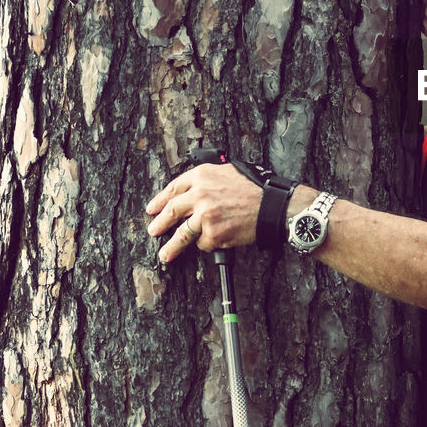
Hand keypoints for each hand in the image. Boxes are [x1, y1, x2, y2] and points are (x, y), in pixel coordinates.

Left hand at [146, 164, 262, 262]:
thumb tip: (190, 192)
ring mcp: (205, 216)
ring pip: (182, 234)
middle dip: (160, 223)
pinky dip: (208, 243)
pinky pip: (204, 242)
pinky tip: (217, 240)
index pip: (173, 188)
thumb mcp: (228, 172)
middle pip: (172, 211)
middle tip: (153, 230)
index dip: (160, 200)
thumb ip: (206, 180)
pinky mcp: (213, 234)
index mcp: (201, 176)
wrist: (273, 205)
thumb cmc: (256, 188)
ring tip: (165, 254)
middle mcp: (200, 195)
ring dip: (172, 247)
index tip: (153, 209)